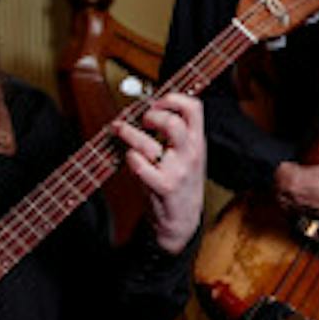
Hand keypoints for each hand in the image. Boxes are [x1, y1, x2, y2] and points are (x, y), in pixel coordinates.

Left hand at [114, 92, 206, 253]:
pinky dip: (129, 158)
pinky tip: (129, 159)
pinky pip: (138, 164)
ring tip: (120, 130)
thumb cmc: (181, 184)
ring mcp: (176, 171)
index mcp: (198, 142)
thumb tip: (153, 106)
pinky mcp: (162, 186)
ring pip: (147, 143)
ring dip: (128, 133)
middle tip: (142, 120)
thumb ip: (179, 133)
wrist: (183, 221)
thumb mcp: (190, 155)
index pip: (194, 108)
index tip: (158, 102)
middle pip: (171, 123)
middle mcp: (190, 154)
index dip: (173, 98)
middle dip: (150, 116)